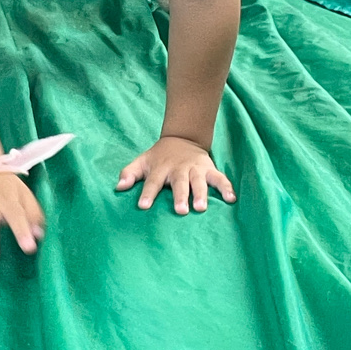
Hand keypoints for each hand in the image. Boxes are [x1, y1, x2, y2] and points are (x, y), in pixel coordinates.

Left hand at [116, 136, 235, 214]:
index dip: (147, 193)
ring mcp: (195, 169)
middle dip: (180, 196)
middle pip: (179, 183)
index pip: (152, 182)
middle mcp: (178, 169)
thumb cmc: (159, 157)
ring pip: (199, 182)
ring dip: (201, 194)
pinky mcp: (209, 169)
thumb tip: (118, 187)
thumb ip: (129, 173)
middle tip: (181, 211)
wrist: (182, 138)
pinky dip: (226, 187)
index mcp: (160, 168)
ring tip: (201, 208)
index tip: (143, 206)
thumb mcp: (142, 161)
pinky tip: (232, 199)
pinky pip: (220, 178)